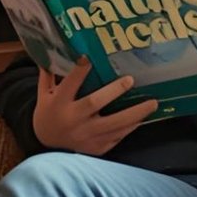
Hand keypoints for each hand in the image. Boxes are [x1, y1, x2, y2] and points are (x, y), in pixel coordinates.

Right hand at [33, 60, 155, 155]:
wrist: (46, 145)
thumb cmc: (47, 114)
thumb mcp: (44, 94)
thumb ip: (48, 74)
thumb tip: (51, 49)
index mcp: (59, 104)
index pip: (69, 84)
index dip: (79, 71)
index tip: (88, 57)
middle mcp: (73, 119)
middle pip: (94, 103)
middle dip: (113, 91)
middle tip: (130, 79)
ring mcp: (86, 135)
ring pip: (113, 124)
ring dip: (135, 114)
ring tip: (152, 103)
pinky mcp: (96, 147)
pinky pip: (117, 137)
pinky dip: (130, 128)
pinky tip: (142, 118)